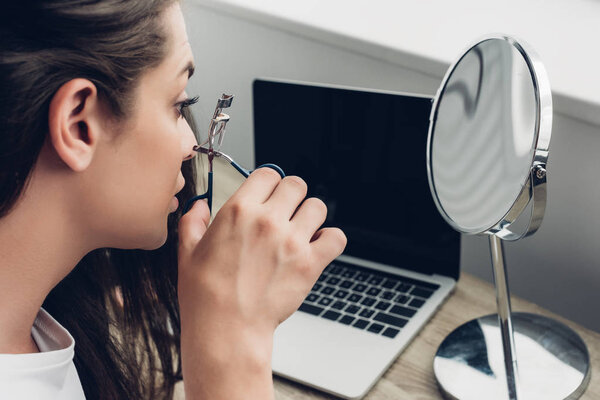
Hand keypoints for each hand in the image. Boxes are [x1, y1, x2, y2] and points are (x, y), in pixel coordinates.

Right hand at [177, 168, 345, 399]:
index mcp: (239, 211)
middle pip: (296, 185)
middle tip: (286, 212)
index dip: (270, 183)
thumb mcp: (187, 252)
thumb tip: (198, 206)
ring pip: (318, 206)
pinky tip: (318, 247)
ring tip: (301, 231)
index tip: (269, 194)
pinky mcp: (310, 263)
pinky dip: (330, 240)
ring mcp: (291, 241)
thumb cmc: (205, 295)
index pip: (268, 173)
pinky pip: (336, 237)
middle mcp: (267, 220)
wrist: (226, 329)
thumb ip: (192, 222)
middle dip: (292, 196)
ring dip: (311, 216)